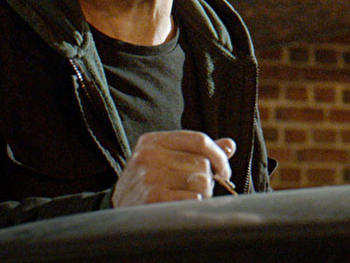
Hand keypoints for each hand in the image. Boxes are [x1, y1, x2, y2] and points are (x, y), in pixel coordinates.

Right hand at [111, 130, 234, 207]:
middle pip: (202, 163)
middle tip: (198, 189)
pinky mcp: (152, 197)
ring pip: (201, 182)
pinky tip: (180, 206)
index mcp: (154, 141)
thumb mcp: (167, 160)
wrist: (119, 209)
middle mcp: (149, 155)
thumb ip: (197, 151)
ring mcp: (148, 176)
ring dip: (202, 194)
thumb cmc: (150, 183)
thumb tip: (230, 145)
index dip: (219, 156)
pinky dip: (193, 204)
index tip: (224, 171)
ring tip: (187, 197)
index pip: (199, 140)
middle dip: (208, 180)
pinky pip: (192, 198)